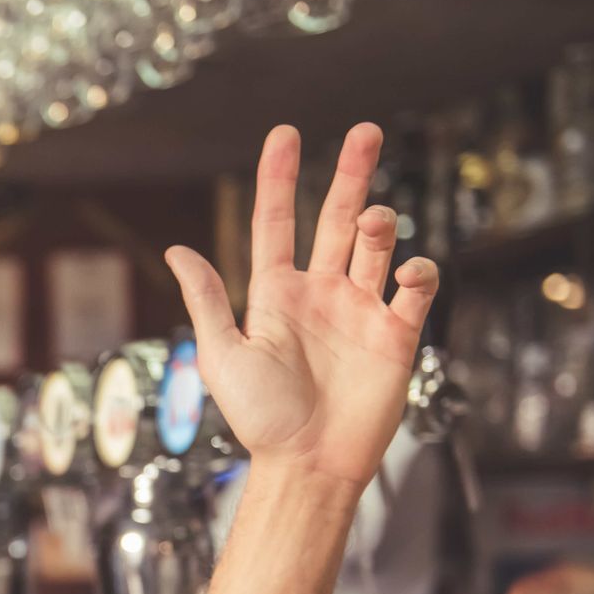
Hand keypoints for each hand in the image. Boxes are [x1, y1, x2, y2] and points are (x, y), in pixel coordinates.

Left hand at [164, 123, 440, 493]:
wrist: (307, 463)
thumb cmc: (259, 418)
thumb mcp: (222, 354)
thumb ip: (207, 300)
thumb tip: (175, 251)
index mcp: (275, 294)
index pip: (277, 223)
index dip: (280, 179)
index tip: (285, 135)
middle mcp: (319, 294)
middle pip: (336, 219)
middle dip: (352, 174)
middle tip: (367, 130)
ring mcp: (359, 310)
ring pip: (376, 246)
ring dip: (378, 223)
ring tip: (374, 219)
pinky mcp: (395, 334)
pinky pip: (413, 290)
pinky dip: (417, 273)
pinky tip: (408, 274)